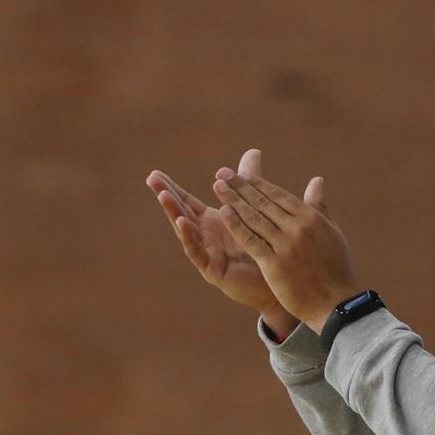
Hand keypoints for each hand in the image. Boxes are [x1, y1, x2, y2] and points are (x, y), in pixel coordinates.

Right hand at [148, 149, 293, 330]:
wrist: (282, 282)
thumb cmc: (268, 247)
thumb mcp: (257, 210)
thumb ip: (251, 182)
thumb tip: (254, 151)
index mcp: (215, 222)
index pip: (189, 201)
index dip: (173, 188)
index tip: (156, 173)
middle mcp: (206, 236)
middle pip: (182, 212)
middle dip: (167, 195)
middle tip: (152, 179)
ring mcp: (207, 253)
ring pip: (186, 230)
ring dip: (174, 212)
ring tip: (164, 195)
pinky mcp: (212, 269)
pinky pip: (198, 252)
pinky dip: (189, 237)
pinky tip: (183, 222)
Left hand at [209, 157, 360, 328]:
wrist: (335, 302)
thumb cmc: (335, 268)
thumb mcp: (331, 232)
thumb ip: (319, 206)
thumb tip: (317, 181)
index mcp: (312, 218)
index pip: (279, 195)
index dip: (257, 183)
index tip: (240, 174)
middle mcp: (298, 228)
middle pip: (263, 202)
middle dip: (240, 186)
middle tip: (222, 173)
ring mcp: (286, 246)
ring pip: (254, 218)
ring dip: (233, 200)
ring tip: (217, 186)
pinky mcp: (274, 263)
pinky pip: (251, 240)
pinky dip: (236, 225)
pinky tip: (223, 212)